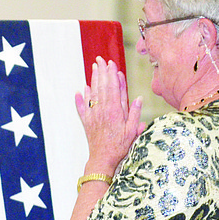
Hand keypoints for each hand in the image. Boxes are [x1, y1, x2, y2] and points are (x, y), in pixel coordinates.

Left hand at [75, 56, 144, 173]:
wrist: (103, 159)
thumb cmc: (120, 146)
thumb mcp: (132, 130)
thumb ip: (134, 113)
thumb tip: (138, 98)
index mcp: (115, 111)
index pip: (114, 88)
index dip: (112, 75)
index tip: (112, 64)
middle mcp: (103, 111)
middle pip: (102, 87)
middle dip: (101, 72)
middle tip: (100, 60)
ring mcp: (93, 116)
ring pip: (92, 94)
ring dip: (93, 80)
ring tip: (93, 68)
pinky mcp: (87, 122)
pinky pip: (82, 108)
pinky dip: (80, 99)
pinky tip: (80, 90)